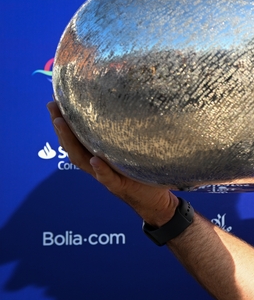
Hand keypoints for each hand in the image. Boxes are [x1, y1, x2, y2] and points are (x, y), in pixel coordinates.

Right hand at [47, 101, 178, 225]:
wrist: (154, 199)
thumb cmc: (141, 171)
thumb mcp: (130, 149)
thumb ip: (124, 133)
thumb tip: (128, 103)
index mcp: (96, 153)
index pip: (74, 135)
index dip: (62, 119)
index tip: (54, 100)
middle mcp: (94, 163)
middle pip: (71, 144)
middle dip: (60, 126)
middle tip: (53, 107)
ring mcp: (104, 175)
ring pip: (81, 159)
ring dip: (70, 141)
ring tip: (62, 124)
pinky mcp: (119, 185)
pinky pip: (107, 177)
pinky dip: (101, 169)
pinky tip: (95, 159)